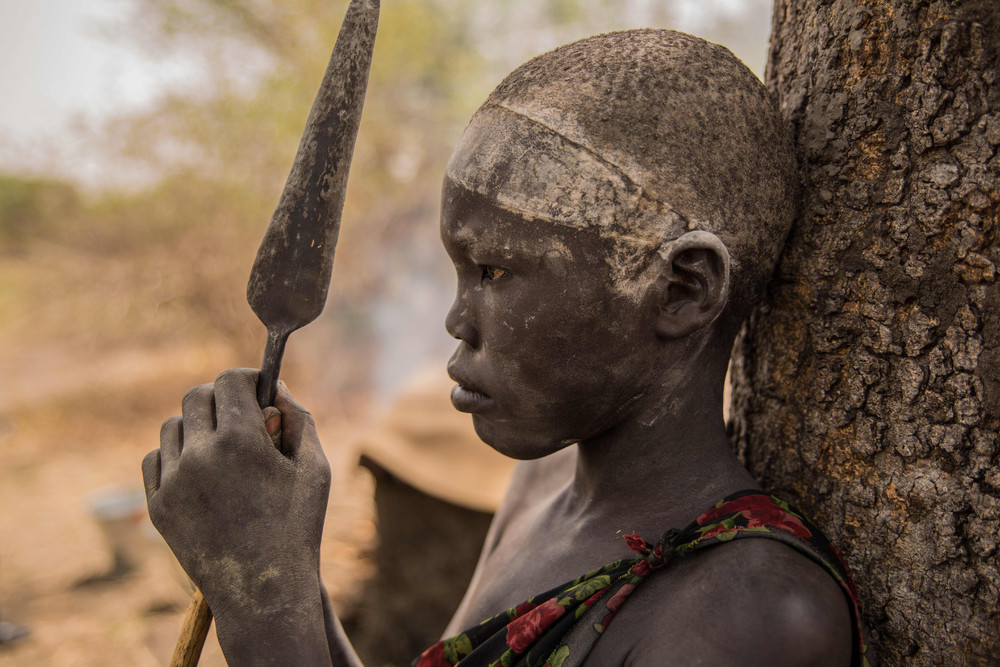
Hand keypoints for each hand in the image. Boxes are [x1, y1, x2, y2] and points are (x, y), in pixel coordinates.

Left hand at [142, 369, 330, 628]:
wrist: (264, 592)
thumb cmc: (298, 527)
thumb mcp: (314, 468)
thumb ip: (299, 419)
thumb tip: (275, 387)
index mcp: (242, 442)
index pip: (229, 381)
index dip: (246, 379)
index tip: (257, 389)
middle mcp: (200, 456)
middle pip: (197, 396)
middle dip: (222, 399)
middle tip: (242, 417)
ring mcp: (173, 482)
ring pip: (173, 426)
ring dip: (197, 426)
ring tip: (222, 448)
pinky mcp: (157, 506)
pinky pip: (155, 459)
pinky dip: (176, 456)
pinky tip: (201, 471)